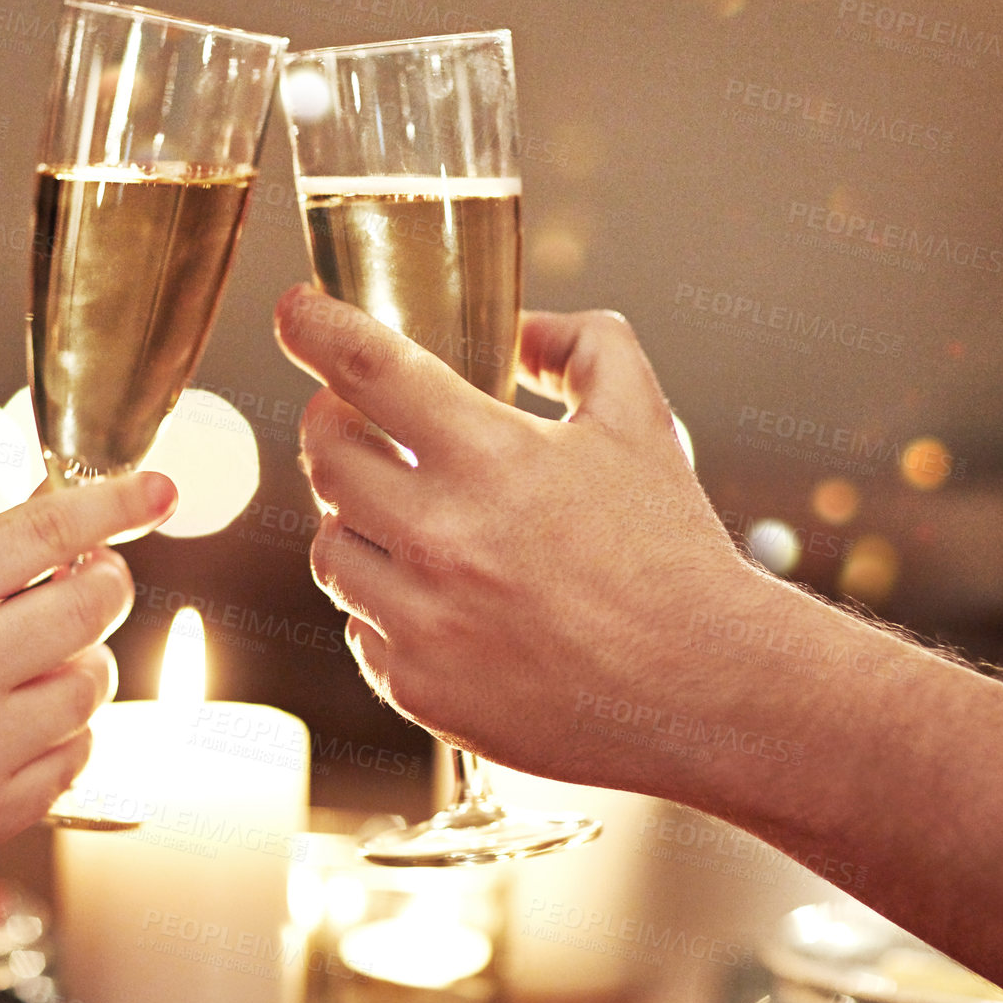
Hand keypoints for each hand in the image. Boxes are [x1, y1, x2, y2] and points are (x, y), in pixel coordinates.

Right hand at [0, 472, 176, 888]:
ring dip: (79, 663)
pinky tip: (16, 725)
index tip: (160, 490)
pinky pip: (76, 756)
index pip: (47, 531)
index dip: (116, 504)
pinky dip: (62, 733)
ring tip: (31, 665)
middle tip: (87, 586)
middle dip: (103, 587)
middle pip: (92, 607)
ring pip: (93, 684)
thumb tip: (78, 535)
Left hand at [274, 284, 761, 796]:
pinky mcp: (419, 687)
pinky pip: (358, 626)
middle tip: (358, 424)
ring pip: (329, 546)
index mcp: (492, 457)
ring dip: (355, 521)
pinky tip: (438, 600)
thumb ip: (583, 345)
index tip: (295, 311)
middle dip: (332, 426)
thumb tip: (522, 329)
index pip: (366, 368)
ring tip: (408, 521)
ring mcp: (423, 619)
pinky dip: (385, 605)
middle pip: (324, 454)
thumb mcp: (643, 420)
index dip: (315, 326)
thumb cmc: (673, 552)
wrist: (706, 690)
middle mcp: (442, 538)